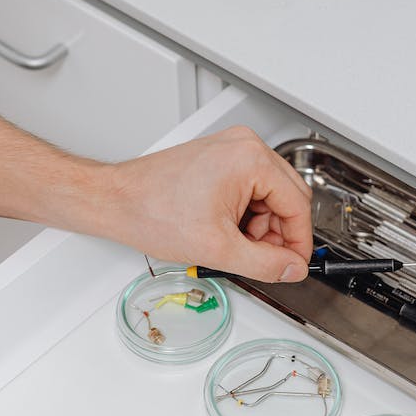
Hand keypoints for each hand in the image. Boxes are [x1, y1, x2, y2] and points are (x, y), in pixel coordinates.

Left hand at [103, 126, 312, 282]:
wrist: (116, 201)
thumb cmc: (152, 211)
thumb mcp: (217, 248)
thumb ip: (264, 263)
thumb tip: (291, 269)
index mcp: (251, 159)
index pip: (298, 204)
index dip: (299, 242)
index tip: (294, 265)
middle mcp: (244, 146)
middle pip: (287, 198)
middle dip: (276, 234)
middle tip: (262, 259)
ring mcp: (231, 150)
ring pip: (268, 197)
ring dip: (259, 227)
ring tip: (231, 244)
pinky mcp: (218, 160)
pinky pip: (249, 190)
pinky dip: (244, 216)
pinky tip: (224, 231)